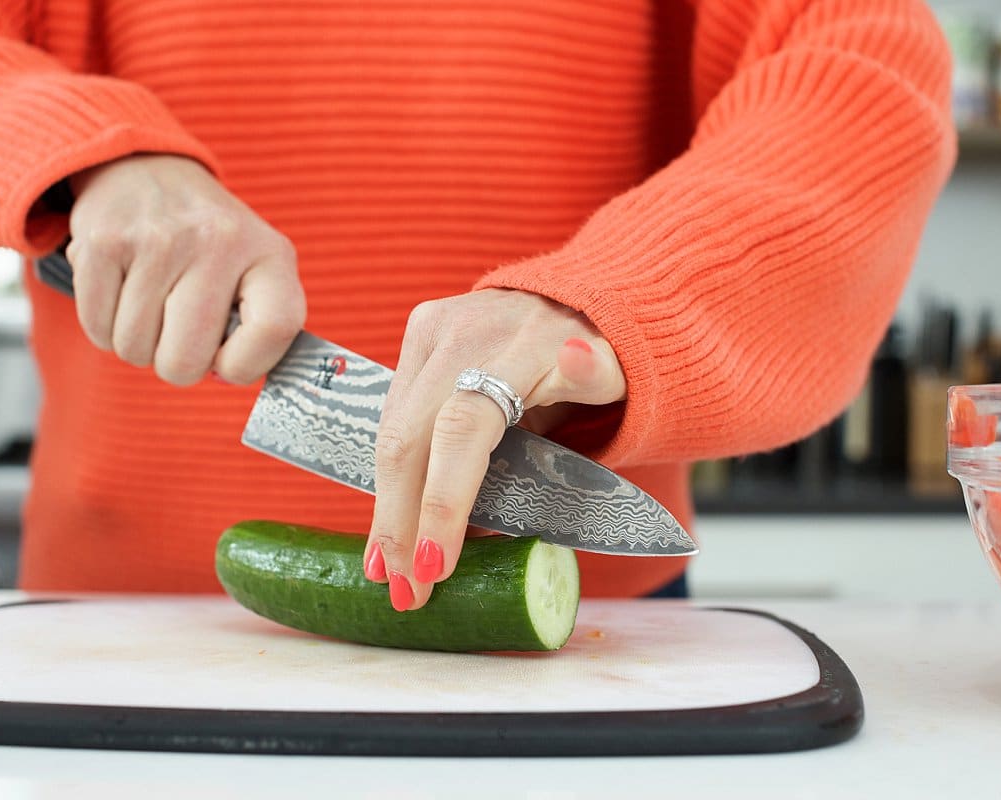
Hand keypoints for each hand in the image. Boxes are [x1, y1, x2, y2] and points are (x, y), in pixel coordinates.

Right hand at [65, 154, 304, 384]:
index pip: (275, 328)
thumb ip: (260, 327)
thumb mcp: (256, 269)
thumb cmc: (210, 245)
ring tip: (152, 304)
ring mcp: (159, 239)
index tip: (226, 362)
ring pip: (135, 348)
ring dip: (138, 343)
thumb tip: (223, 375)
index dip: (245, 366)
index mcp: (270, 253)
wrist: (146, 171)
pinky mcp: (105, 241)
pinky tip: (123, 294)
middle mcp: (218, 241)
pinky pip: (97, 328)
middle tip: (179, 335)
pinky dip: (105, 327)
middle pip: (186, 359)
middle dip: (177, 364)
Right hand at [362, 289, 625, 610]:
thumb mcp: (613, 369)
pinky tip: (389, 531)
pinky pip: (392, 420)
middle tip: (405, 591)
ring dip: (387, 510)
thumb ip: (593, 374)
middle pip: (408, 438)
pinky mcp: (415, 339)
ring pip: (389, 432)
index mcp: (514, 344)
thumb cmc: (597, 357)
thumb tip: (579, 360)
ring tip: (388, 573)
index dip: (442, 499)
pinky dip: (390, 480)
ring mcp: (431, 330)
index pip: (462, 428)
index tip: (435, 565)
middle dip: (400, 522)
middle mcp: (461, 331)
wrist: (573, 303)